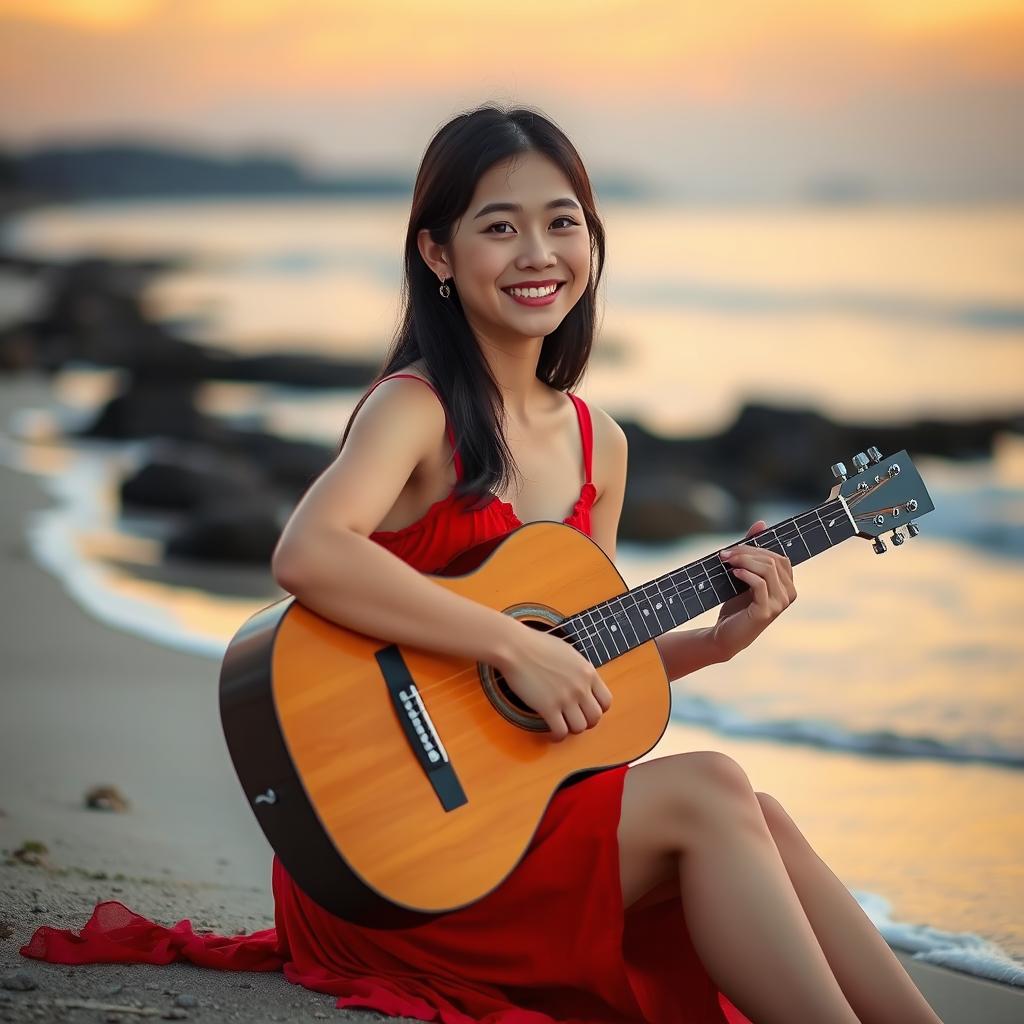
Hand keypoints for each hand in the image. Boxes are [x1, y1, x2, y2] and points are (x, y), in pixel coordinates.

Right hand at [496, 622, 612, 741]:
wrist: (516, 648)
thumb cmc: (537, 645)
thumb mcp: (569, 653)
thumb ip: (580, 670)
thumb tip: (583, 682)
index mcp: (588, 672)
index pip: (606, 701)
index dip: (597, 709)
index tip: (587, 710)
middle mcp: (581, 687)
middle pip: (595, 717)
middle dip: (586, 722)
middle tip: (575, 719)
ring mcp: (565, 698)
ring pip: (580, 727)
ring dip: (571, 729)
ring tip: (562, 725)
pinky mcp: (548, 707)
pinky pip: (560, 731)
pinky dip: (557, 736)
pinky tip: (552, 733)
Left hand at [711, 520, 796, 660]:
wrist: (724, 635)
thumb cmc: (736, 605)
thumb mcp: (744, 575)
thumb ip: (752, 551)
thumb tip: (761, 523)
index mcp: (787, 585)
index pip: (779, 557)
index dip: (758, 548)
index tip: (734, 548)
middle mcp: (789, 594)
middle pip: (773, 561)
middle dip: (747, 553)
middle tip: (725, 554)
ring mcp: (780, 604)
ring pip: (768, 570)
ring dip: (744, 561)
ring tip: (726, 562)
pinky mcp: (766, 612)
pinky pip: (760, 584)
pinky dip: (745, 574)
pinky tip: (733, 574)